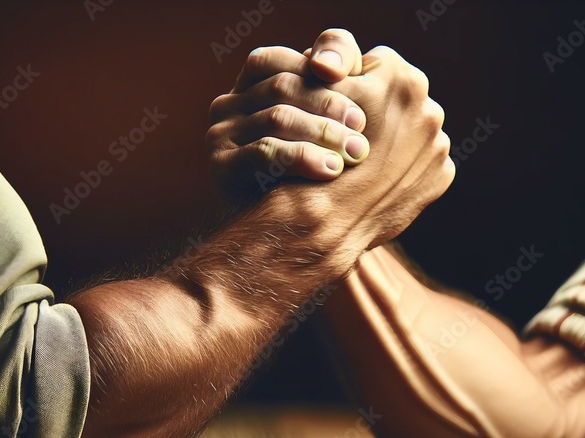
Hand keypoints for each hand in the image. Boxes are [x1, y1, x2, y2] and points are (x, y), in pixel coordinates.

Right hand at [207, 30, 369, 199]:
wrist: (279, 230)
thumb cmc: (309, 168)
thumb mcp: (324, 125)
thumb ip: (332, 86)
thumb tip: (330, 65)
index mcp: (251, 84)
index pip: (282, 60)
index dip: (319, 72)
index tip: (361, 94)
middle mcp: (230, 104)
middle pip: (283, 87)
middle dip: (329, 104)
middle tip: (363, 126)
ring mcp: (221, 133)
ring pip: (277, 117)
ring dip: (323, 132)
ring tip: (355, 151)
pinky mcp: (222, 165)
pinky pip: (265, 152)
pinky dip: (303, 157)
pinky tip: (331, 169)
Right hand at [309, 42, 454, 248]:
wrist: (328, 218)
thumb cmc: (316, 150)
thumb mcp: (316, 95)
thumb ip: (333, 69)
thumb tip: (331, 63)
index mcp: (403, 79)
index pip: (377, 65)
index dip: (353, 85)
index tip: (338, 106)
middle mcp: (429, 108)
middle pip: (400, 98)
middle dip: (380, 112)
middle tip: (351, 134)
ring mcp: (439, 145)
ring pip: (412, 131)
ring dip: (394, 140)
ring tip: (364, 159)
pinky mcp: (441, 175)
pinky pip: (422, 162)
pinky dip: (404, 167)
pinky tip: (378, 178)